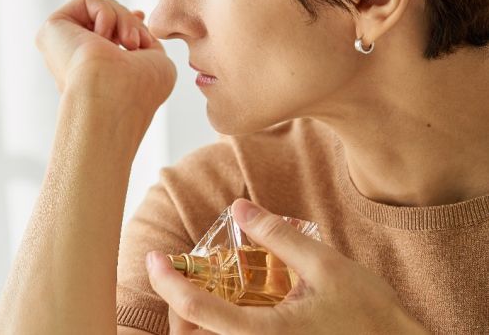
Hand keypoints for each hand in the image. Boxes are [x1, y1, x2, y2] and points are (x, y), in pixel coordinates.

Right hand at [35, 0, 175, 112]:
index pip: (107, 34)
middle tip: (137, 43)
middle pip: (109, 17)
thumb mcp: (156, 62)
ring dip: (123, 19)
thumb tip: (137, 18)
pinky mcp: (52, 28)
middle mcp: (75, 58)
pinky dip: (106, 13)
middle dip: (131, 22)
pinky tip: (102, 38)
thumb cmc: (136, 90)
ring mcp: (62, 44)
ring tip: (129, 43)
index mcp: (95, 70)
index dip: (128, 21)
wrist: (111, 96)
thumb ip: (145, 40)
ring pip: (102, 7)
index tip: (141, 17)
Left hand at [146, 199, 428, 334]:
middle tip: (178, 274)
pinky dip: (213, 332)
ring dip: (192, 323)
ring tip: (199, 290)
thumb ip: (278, 236)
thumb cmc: (373, 319)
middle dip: (176, 306)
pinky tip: (228, 310)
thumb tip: (240, 206)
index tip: (155, 257)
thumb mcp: (327, 267)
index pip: (193, 309)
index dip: (165, 280)